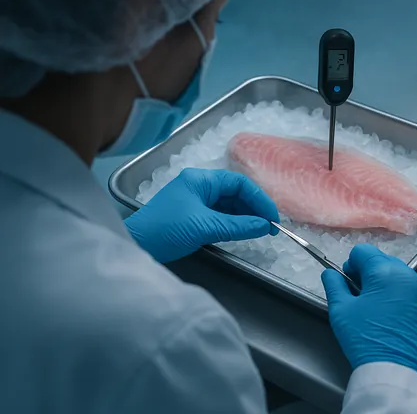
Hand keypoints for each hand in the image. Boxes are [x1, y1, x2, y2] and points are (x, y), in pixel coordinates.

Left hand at [125, 168, 279, 262]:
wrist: (135, 246)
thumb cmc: (165, 229)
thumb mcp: (205, 227)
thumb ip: (238, 225)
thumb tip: (264, 226)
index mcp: (201, 179)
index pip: (239, 184)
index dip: (259, 199)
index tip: (272, 217)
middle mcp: (199, 186)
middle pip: (235, 193)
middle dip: (254, 209)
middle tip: (270, 227)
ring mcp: (195, 201)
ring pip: (229, 205)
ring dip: (246, 217)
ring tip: (261, 231)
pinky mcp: (193, 216)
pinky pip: (220, 215)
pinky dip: (234, 223)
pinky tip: (244, 232)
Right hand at [321, 244, 416, 378]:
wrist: (395, 369)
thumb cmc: (366, 339)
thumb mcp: (340, 310)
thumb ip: (333, 285)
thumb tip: (330, 274)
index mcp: (384, 272)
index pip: (363, 251)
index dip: (351, 265)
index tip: (348, 282)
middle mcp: (407, 275)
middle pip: (382, 260)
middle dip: (368, 272)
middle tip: (360, 296)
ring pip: (397, 273)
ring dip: (384, 282)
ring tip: (375, 307)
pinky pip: (410, 289)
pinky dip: (399, 294)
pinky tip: (390, 314)